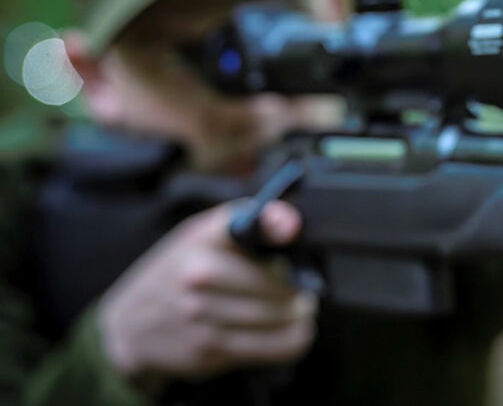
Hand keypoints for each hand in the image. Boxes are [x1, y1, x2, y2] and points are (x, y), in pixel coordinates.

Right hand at [98, 201, 316, 388]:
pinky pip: (268, 347)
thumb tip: (291, 222)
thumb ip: (246, 221)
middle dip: (298, 288)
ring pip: (278, 318)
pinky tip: (296, 333)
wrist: (128, 325)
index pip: (246, 226)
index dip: (275, 225)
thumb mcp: (200, 235)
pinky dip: (291, 341)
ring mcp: (202, 317)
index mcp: (200, 240)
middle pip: (276, 284)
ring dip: (299, 316)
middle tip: (305, 289)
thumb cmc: (176, 272)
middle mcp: (199, 276)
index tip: (292, 229)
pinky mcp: (208, 351)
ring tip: (302, 310)